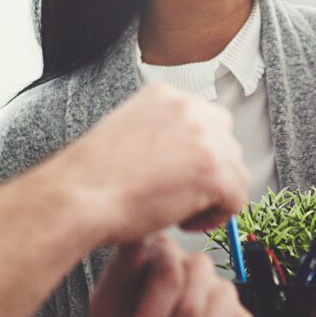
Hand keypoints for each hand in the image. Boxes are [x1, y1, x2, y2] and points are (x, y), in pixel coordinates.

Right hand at [65, 85, 248, 244]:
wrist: (79, 196)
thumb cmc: (91, 178)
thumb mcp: (128, 134)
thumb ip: (161, 136)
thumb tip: (186, 159)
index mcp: (166, 96)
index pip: (209, 121)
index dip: (199, 155)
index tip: (181, 176)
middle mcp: (189, 109)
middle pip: (228, 145)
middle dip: (210, 175)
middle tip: (178, 197)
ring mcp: (205, 138)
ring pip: (236, 174)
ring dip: (211, 198)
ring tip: (176, 211)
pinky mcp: (214, 171)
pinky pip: (236, 200)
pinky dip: (214, 218)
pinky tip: (182, 220)